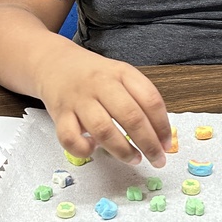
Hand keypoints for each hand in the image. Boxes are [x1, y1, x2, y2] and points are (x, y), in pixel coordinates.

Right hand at [36, 41, 172, 167]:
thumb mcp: (119, 75)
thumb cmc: (93, 75)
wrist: (54, 62)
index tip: (167, 143)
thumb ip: (138, 98)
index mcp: (121, 72)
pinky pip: (71, 138)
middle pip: (131, 116)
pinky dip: (84, 149)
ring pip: (104, 129)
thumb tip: (159, 134)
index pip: (150, 99)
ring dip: (123, 151)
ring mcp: (79, 99)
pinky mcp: (60, 114)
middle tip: (157, 159)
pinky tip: (93, 149)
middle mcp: (101, 84)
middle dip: (149, 143)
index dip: (162, 125)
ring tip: (134, 159)